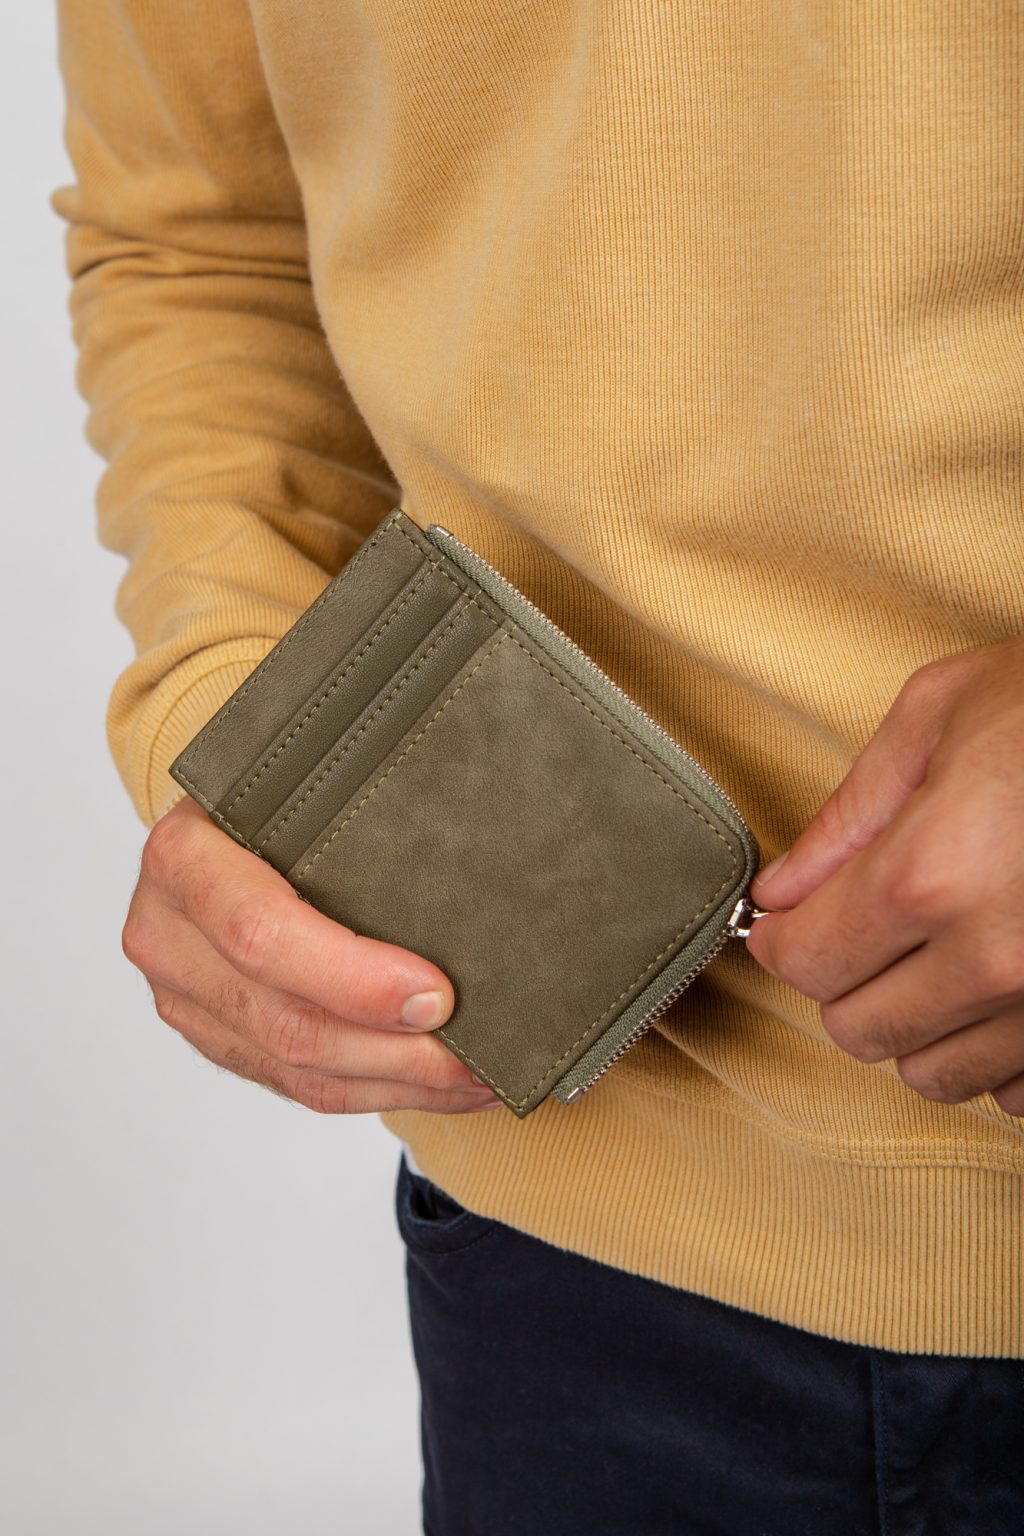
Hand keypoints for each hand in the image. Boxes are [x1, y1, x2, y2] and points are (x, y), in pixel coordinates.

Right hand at [122, 797, 500, 1113]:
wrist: (217, 818)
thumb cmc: (274, 793)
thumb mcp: (297, 774)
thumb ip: (358, 808)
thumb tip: (476, 848)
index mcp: (184, 857)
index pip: (261, 933)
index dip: (352, 978)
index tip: (437, 995)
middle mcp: (168, 935)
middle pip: (286, 1021)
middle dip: (395, 1049)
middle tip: (477, 1054)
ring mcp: (185, 997)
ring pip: (298, 1069)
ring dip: (399, 1082)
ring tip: (476, 1078)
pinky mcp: (215, 1038)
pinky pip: (300, 1087)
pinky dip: (377, 1090)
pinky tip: (439, 1084)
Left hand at [745, 637, 1023, 1116]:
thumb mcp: (941, 714)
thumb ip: (847, 814)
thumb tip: (780, 889)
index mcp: (930, 873)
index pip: (804, 961)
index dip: (784, 937)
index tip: (791, 918)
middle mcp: (993, 958)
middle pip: (858, 1029)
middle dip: (845, 979)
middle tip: (869, 926)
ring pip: (933, 1073)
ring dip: (919, 1022)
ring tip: (942, 952)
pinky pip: (1015, 1092)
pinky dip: (994, 1049)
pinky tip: (1004, 986)